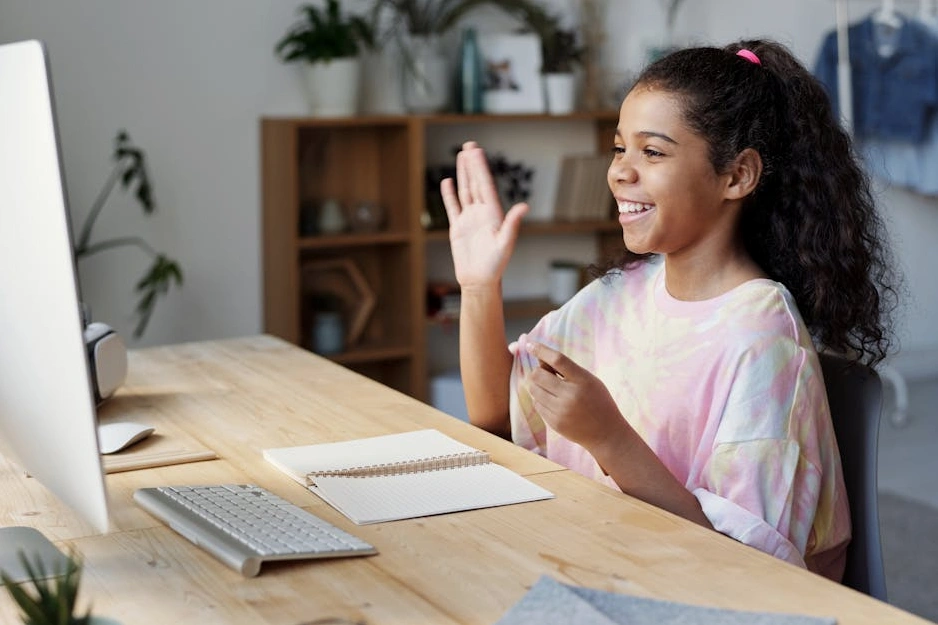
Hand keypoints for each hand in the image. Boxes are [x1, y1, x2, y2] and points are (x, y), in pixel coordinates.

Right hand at [440, 141, 528, 289]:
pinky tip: (448, 181)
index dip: (481, 167)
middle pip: (476, 183)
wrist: (479, 281)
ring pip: (465, 191)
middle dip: (473, 164)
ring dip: (463, 174)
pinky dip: (449, 194)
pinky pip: (453, 207)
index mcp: (494, 213)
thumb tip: (524, 205)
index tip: (476, 151)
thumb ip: (512, 224)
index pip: (486, 185)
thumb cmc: (496, 265)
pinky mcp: (458, 227)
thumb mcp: (505, 243)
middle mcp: (482, 213)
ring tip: (461, 156)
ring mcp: (469, 219)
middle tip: (469, 145)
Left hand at [524, 340, 633, 453]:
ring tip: (552, 389)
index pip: (558, 359)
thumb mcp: (589, 380)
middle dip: (538, 372)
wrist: (606, 433)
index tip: (531, 345)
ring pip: (534, 390)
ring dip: (538, 386)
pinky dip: (542, 400)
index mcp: (583, 380)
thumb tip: (540, 359)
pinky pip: (537, 405)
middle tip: (547, 374)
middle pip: (538, 375)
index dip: (541, 350)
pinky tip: (555, 403)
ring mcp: (561, 411)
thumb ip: (567, 370)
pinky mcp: (555, 423)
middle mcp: (571, 395)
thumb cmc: (598, 401)